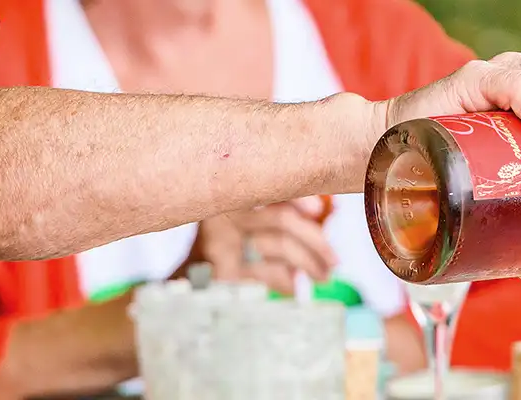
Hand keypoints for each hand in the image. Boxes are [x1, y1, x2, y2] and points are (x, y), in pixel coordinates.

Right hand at [192, 196, 335, 293]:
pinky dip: (285, 281)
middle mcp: (223, 215)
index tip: (317, 209)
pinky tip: (292, 287)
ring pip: (278, 245)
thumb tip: (322, 211)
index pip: (269, 187)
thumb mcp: (246, 221)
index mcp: (232, 194)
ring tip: (322, 276)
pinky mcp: (222, 272)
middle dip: (316, 241)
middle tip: (334, 261)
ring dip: (309, 263)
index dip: (297, 195)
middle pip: (281, 218)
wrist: (186, 283)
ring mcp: (221, 244)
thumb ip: (276, 211)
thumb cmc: (228, 246)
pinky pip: (266, 272)